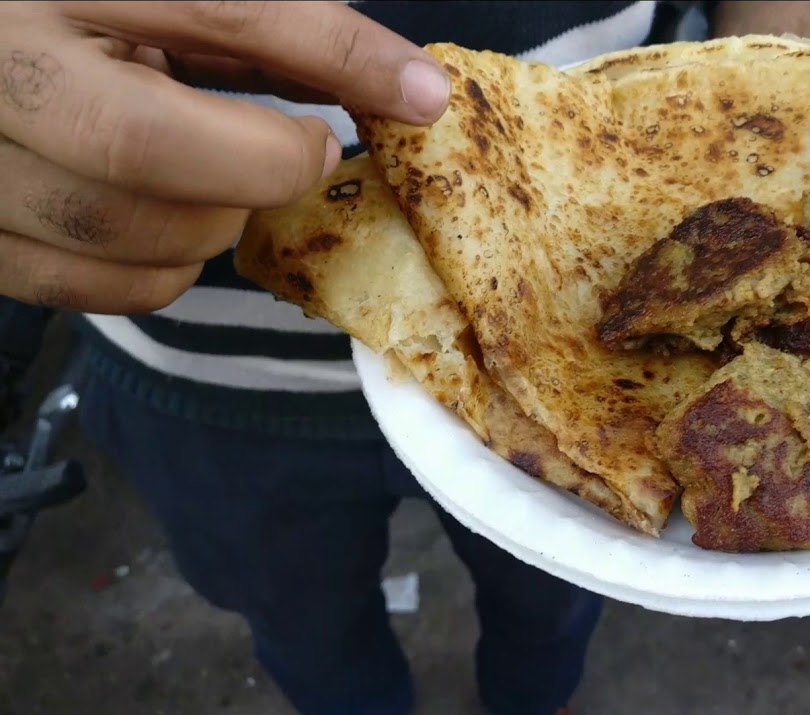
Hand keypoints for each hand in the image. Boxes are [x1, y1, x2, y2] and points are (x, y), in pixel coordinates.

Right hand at [0, 1, 451, 313]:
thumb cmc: (87, 18)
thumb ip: (265, 32)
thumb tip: (406, 90)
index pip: (219, 8)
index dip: (333, 52)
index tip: (419, 94)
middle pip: (142, 143)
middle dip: (257, 165)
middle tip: (302, 155)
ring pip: (124, 230)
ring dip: (214, 220)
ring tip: (214, 176)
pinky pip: (96, 288)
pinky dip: (165, 269)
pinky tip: (169, 221)